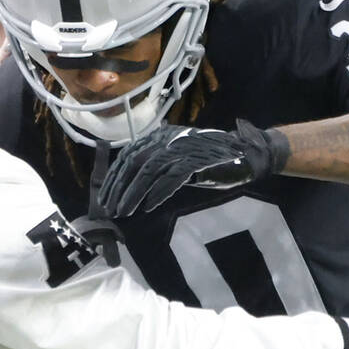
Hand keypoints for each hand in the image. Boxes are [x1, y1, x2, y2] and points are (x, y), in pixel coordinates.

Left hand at [99, 119, 289, 215]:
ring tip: (124, 212)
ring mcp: (181, 148)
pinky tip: (149, 207)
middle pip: (134, 163)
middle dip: (118, 188)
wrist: (243, 154)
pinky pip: (171, 178)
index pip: (128, 155)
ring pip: (148, 171)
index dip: (114, 177)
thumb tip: (127, 187)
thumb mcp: (176, 160)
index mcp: (159, 136)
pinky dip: (158, 193)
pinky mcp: (196, 161)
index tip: (104, 198)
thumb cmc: (208, 161)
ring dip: (133, 194)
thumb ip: (154, 166)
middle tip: (109, 209)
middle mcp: (167, 139)